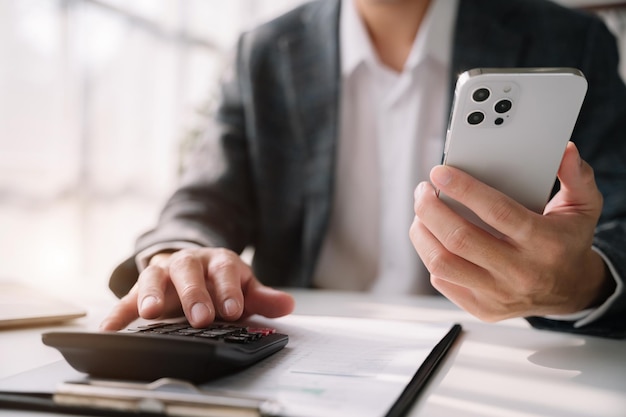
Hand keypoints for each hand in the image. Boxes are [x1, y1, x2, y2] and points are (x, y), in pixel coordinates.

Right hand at [100, 248, 294, 329]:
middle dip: (194, 294)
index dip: (229, 289)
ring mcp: (164, 273)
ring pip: (155, 277)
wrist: (194, 264)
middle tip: (200, 317)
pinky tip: (110, 328)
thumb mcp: (243, 286)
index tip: (233, 309)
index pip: (225, 270)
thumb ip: (262, 298)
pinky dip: (118, 312)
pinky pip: (127, 298)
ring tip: (150, 312)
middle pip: (189, 271)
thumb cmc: (220, 279)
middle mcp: (189, 263)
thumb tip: (288, 305)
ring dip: (151, 293)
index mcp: (218, 261)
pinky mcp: (142, 288)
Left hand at [410, 142, 612, 320]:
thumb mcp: (583, 206)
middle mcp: (520, 271)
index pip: (497, 212)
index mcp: (544, 242)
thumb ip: (576, 176)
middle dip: (430, 209)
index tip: (439, 173)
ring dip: (422, 234)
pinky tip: (433, 239)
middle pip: (459, 239)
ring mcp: (499, 294)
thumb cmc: (568, 241)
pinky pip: (443, 282)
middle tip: (422, 191)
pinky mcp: (483, 308)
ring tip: (421, 214)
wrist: (571, 290)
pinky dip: (430, 256)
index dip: (463, 189)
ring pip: (443, 263)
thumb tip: (565, 150)